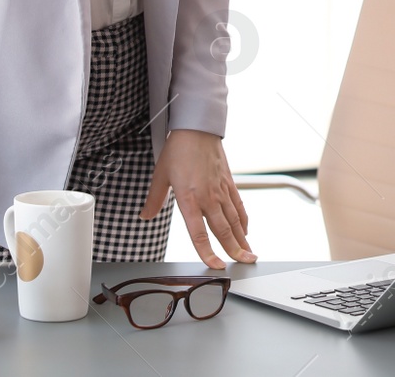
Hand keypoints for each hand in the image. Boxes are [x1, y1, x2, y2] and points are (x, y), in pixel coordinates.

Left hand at [140, 129, 255, 268]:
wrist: (197, 128)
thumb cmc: (178, 149)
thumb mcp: (160, 175)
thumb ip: (154, 199)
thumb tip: (145, 215)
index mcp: (189, 198)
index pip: (199, 233)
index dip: (208, 252)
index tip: (217, 266)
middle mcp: (208, 197)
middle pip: (224, 230)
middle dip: (235, 250)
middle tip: (245, 264)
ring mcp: (221, 190)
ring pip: (235, 220)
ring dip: (243, 239)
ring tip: (249, 253)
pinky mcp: (228, 182)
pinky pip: (238, 205)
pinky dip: (244, 219)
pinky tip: (246, 230)